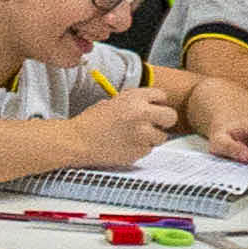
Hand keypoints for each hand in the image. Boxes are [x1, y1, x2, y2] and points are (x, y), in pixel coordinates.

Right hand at [59, 84, 182, 164]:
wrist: (77, 141)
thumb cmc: (91, 121)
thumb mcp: (112, 102)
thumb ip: (134, 101)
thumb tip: (152, 105)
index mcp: (134, 98)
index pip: (162, 96)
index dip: (157, 102)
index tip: (153, 107)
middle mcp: (142, 115)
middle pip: (170, 117)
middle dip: (164, 120)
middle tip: (155, 123)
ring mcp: (142, 135)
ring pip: (161, 137)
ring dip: (152, 136)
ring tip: (135, 136)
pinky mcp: (138, 152)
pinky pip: (148, 149)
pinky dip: (140, 148)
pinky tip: (126, 145)